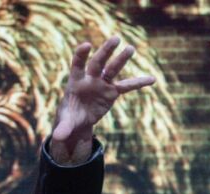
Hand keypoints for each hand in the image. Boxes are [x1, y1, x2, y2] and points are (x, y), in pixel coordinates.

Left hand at [51, 36, 156, 164]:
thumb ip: (62, 128)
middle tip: (115, 39)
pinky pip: (127, 87)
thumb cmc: (69, 116)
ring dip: (121, 59)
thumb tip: (57, 138)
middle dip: (105, 52)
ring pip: (113, 70)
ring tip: (130, 48)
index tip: (86, 45)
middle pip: (98, 63)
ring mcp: (102, 84)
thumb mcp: (66, 123)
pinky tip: (152, 79)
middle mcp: (90, 79)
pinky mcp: (112, 91)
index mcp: (76, 81)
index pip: (78, 65)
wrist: (78, 118)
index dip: (81, 55)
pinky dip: (139, 83)